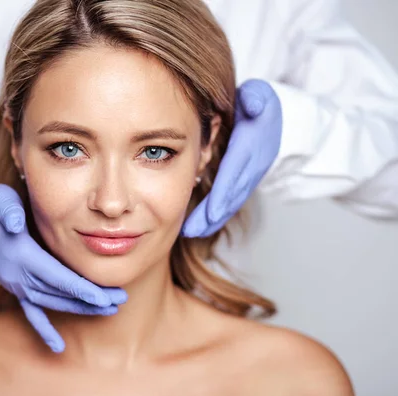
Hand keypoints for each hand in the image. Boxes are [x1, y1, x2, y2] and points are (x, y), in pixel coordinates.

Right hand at [0, 184, 126, 352]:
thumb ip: (7, 210)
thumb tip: (14, 223)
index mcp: (22, 255)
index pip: (56, 276)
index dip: (80, 287)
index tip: (103, 296)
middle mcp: (19, 275)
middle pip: (60, 292)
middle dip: (90, 299)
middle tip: (118, 301)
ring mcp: (17, 285)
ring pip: (52, 302)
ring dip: (80, 308)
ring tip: (108, 310)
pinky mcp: (16, 288)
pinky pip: (31, 313)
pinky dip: (44, 330)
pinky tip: (57, 347)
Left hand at [182, 79, 281, 236]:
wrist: (273, 113)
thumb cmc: (256, 101)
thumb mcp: (258, 93)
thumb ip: (256, 97)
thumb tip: (254, 105)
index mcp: (254, 142)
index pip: (237, 170)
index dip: (224, 191)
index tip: (211, 211)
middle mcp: (256, 162)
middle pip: (233, 192)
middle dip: (213, 213)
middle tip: (191, 230)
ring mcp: (252, 173)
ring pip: (232, 200)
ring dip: (213, 218)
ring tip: (190, 232)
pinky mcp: (245, 180)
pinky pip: (231, 200)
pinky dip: (217, 214)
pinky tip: (200, 226)